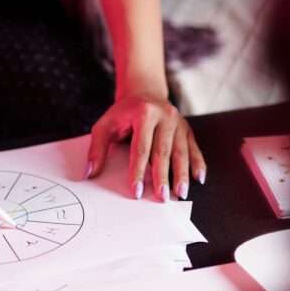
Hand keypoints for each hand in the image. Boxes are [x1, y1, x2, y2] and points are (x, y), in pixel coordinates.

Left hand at [85, 94, 205, 200]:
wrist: (144, 93)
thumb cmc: (123, 114)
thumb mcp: (105, 125)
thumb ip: (96, 148)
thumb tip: (90, 173)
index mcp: (144, 113)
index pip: (141, 148)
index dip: (138, 171)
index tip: (136, 190)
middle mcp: (165, 116)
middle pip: (163, 152)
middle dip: (162, 177)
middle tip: (161, 198)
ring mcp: (179, 122)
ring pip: (181, 152)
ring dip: (182, 174)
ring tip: (180, 194)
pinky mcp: (187, 129)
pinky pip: (194, 148)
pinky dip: (198, 164)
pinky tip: (198, 179)